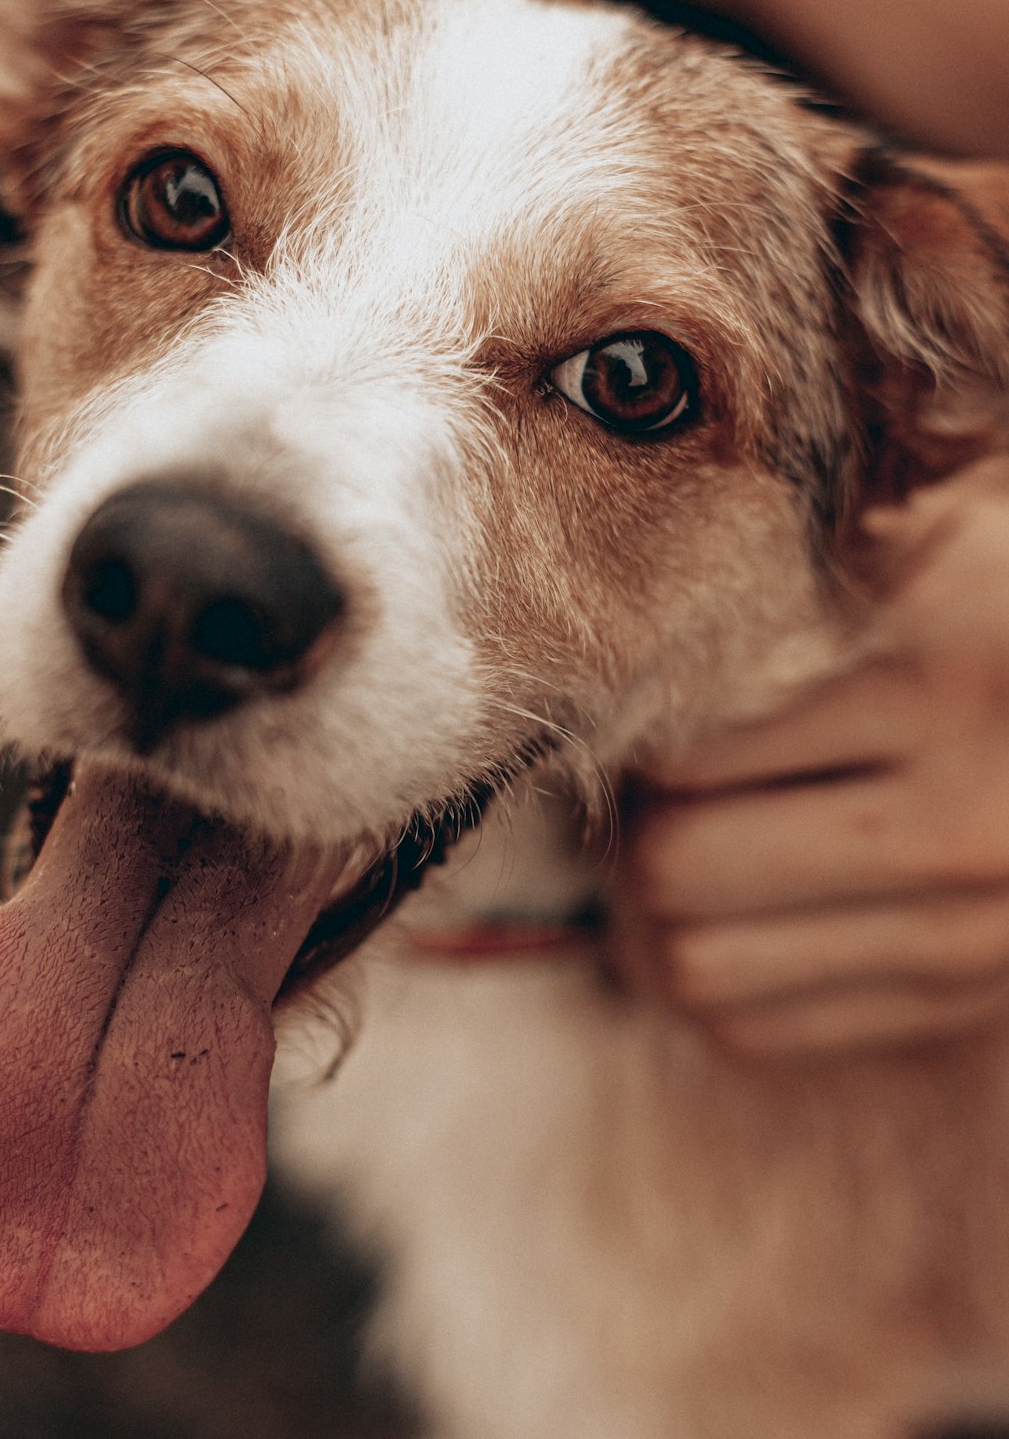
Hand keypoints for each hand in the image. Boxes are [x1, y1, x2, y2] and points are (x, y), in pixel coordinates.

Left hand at [613, 459, 1008, 1054]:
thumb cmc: (994, 614)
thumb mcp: (914, 555)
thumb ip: (788, 598)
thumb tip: (614, 664)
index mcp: (937, 681)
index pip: (691, 747)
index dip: (633, 738)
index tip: (636, 720)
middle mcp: (962, 822)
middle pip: (679, 868)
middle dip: (630, 834)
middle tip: (639, 798)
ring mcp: (971, 933)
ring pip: (700, 968)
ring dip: (647, 920)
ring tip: (666, 862)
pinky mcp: (959, 1002)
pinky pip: (759, 1030)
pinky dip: (704, 984)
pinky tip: (725, 918)